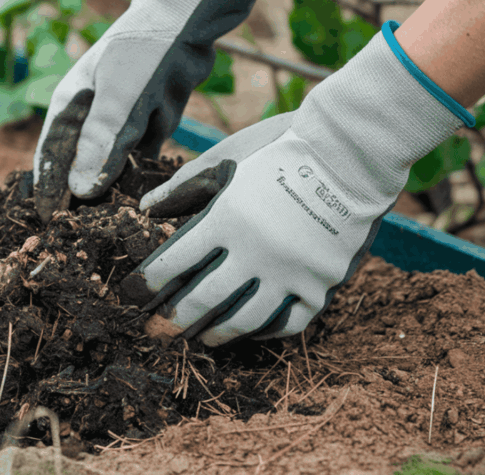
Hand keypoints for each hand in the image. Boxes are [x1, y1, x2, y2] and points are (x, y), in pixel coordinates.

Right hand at [32, 0, 275, 222]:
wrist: (185, 23)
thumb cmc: (143, 52)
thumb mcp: (120, 99)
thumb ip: (101, 144)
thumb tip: (81, 191)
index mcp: (69, 108)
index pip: (50, 158)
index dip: (48, 191)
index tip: (48, 223)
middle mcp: (90, 118)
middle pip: (80, 167)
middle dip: (81, 199)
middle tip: (83, 235)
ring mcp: (119, 122)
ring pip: (112, 167)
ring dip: (113, 192)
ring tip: (113, 228)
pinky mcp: (146, 124)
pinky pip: (140, 160)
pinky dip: (141, 177)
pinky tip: (145, 204)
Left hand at [120, 21, 474, 346]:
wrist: (354, 149)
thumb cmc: (283, 145)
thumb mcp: (228, 155)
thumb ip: (185, 185)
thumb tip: (145, 210)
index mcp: (227, 217)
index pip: (174, 262)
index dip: (146, 283)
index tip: (130, 295)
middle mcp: (257, 251)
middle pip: (204, 300)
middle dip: (172, 320)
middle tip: (154, 331)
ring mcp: (292, 271)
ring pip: (245, 319)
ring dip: (216, 333)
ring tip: (200, 338)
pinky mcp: (323, 282)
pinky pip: (290, 321)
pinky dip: (266, 330)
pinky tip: (250, 329)